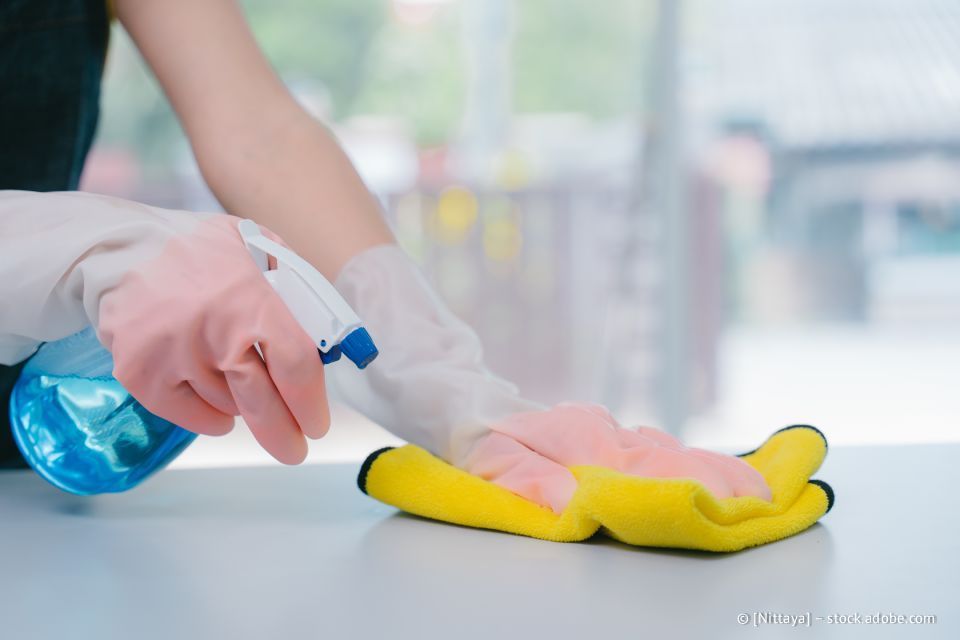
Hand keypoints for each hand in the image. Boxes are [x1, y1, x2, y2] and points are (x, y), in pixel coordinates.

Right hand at [96, 212, 328, 463]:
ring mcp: (174, 355)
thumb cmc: (202, 253)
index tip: (317, 424)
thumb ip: (294, 290)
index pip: (295, 365)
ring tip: (241, 387)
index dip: (310, 402)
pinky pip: (189, 415)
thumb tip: (329, 340)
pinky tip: (218, 406)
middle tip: (294, 449)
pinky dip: (209, 416)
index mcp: (251, 299)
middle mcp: (213, 331)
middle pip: (261, 402)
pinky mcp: (140, 373)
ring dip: (242, 407)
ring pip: (227, 407)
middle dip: (283, 433)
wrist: (122, 249)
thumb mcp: (259, 249)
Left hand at [462, 403, 771, 512]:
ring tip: (755, 488)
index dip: (701, 485)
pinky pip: (644, 448)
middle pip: (670, 458)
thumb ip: (525, 477)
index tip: (748, 500)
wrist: (448, 385)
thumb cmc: (463, 422)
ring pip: (662, 451)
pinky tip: (698, 469)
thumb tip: (573, 502)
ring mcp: (599, 430)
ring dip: (707, 469)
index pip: (650, 468)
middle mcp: (599, 431)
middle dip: (722, 478)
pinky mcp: (596, 432)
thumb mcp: (482, 453)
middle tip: (772, 497)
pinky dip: (678, 460)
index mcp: (578, 439)